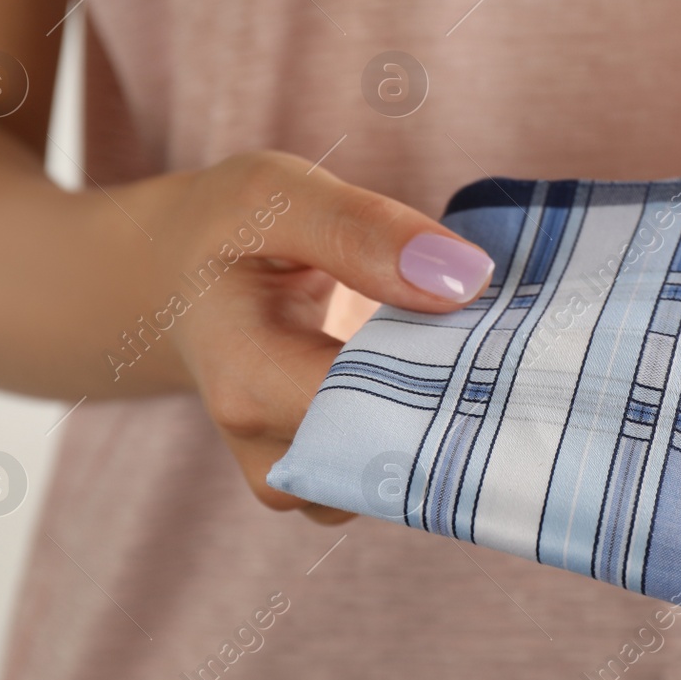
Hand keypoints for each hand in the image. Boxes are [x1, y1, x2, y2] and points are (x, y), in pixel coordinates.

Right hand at [144, 151, 493, 524]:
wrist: (183, 283)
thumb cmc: (230, 231)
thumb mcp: (277, 196)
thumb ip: (363, 231)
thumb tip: (465, 277)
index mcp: (247, 380)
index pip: (373, 408)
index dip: (447, 368)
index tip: (492, 317)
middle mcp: (271, 451)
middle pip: (402, 454)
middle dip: (462, 396)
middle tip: (498, 333)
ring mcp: (303, 480)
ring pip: (411, 477)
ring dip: (453, 415)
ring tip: (458, 343)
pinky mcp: (332, 483)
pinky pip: (403, 477)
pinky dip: (436, 429)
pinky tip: (440, 372)